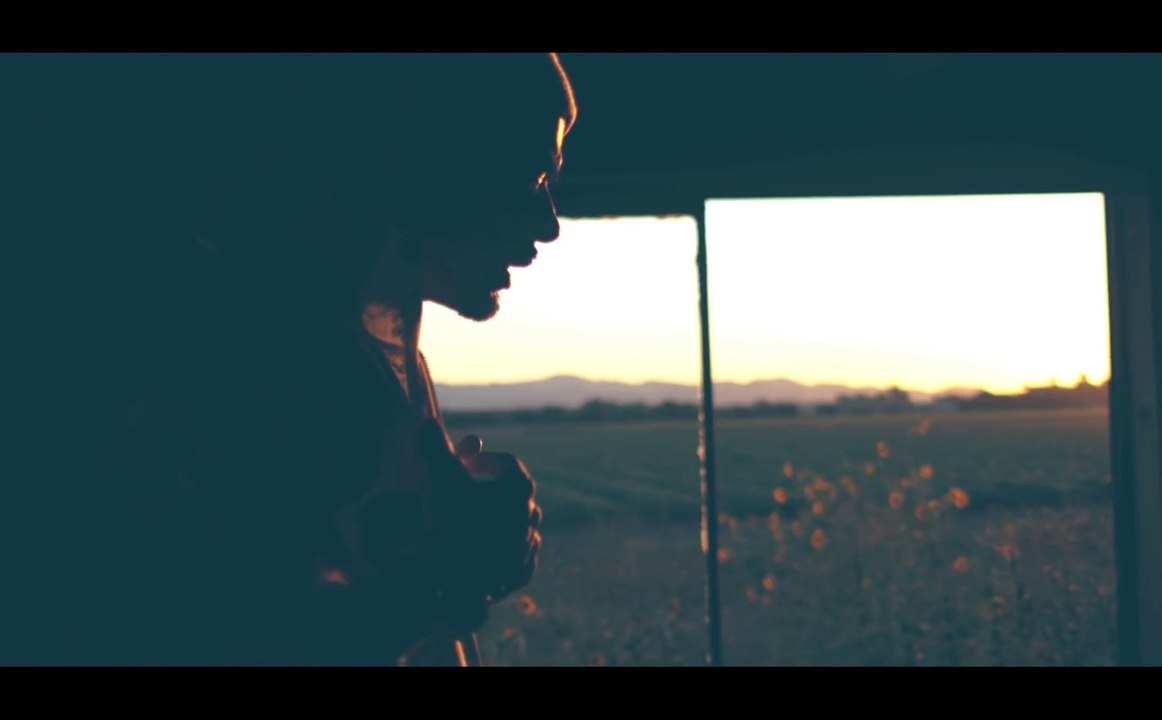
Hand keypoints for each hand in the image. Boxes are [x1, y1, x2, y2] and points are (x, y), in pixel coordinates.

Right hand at [418, 421, 542, 615]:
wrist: (455, 580)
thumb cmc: (451, 522)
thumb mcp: (440, 477)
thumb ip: (435, 446)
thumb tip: (426, 422)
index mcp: (520, 488)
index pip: (505, 462)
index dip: (480, 459)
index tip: (460, 465)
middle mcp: (532, 514)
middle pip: (510, 493)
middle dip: (486, 489)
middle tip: (461, 494)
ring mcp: (529, 545)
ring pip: (513, 523)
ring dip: (492, 519)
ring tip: (466, 522)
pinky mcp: (522, 571)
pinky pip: (513, 553)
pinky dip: (498, 549)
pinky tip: (478, 550)